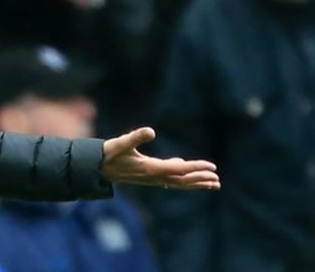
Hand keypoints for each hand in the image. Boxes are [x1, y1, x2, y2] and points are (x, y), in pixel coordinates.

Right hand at [101, 127, 219, 189]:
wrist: (97, 168)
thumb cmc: (109, 154)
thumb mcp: (122, 143)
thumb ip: (136, 136)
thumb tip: (151, 131)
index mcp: (151, 169)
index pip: (179, 170)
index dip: (196, 168)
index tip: (211, 168)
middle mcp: (154, 176)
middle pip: (182, 181)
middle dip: (200, 180)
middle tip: (217, 180)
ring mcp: (152, 178)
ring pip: (178, 182)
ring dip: (195, 183)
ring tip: (211, 184)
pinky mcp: (149, 176)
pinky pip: (171, 179)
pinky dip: (183, 178)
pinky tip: (187, 172)